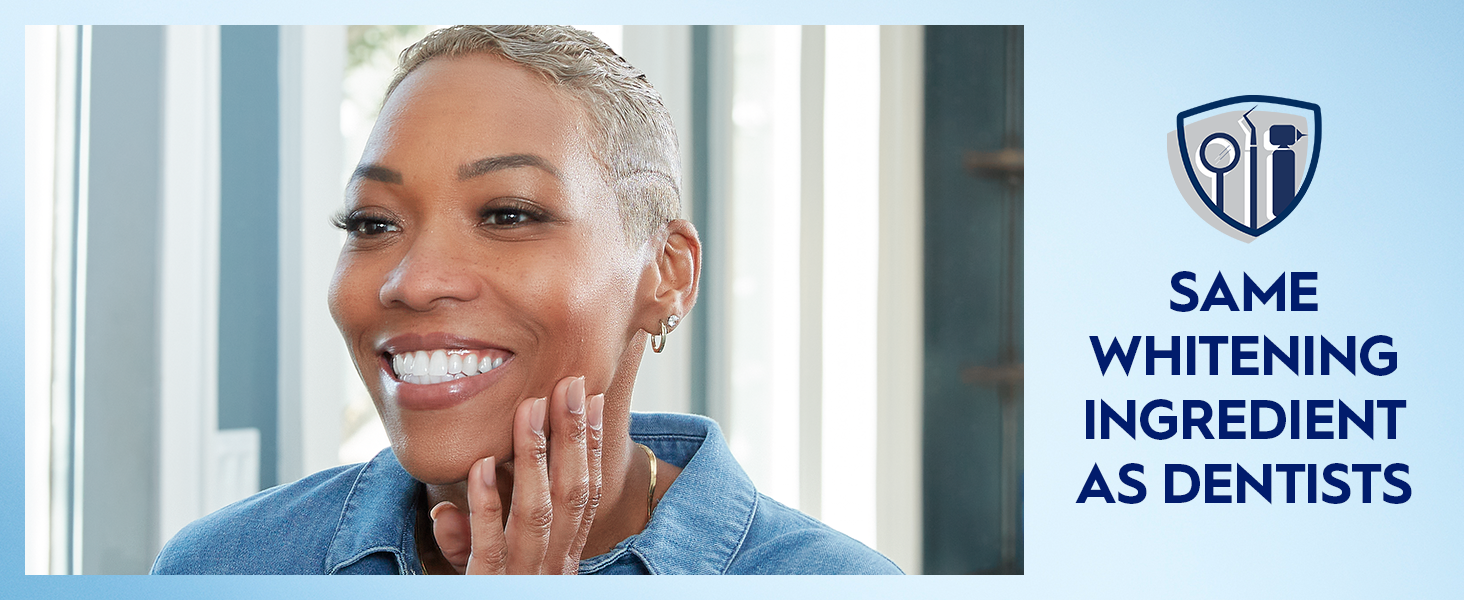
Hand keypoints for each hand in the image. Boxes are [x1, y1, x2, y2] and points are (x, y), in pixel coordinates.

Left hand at [428, 376, 604, 573]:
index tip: (594, 401)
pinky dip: (486, 505)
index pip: (586, 496)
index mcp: (562, 557)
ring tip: (530, 407)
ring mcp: (523, 577)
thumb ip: (473, 539)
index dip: (593, 447)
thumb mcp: (487, 569)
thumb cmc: (487, 594)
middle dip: (573, 436)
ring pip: (536, 512)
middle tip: (571, 385)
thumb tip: (448, 506)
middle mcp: (552, 566)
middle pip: (571, 495)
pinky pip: (489, 545)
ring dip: (534, 456)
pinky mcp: (489, 587)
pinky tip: (481, 467)